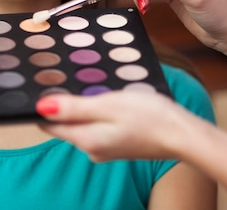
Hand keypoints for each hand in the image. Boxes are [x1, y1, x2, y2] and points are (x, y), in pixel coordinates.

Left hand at [36, 91, 198, 161]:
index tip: (47, 82)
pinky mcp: (118, 145)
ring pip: (84, 122)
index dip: (44, 103)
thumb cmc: (151, 117)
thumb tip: (42, 108)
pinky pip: (100, 125)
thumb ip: (75, 108)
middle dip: (67, 101)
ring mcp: (105, 149)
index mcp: (86, 140)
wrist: (184, 135)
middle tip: (77, 76)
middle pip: (66, 122)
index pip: (49, 123)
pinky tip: (114, 99)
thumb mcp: (110, 105)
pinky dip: (101, 111)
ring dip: (86, 104)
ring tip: (99, 85)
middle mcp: (92, 149)